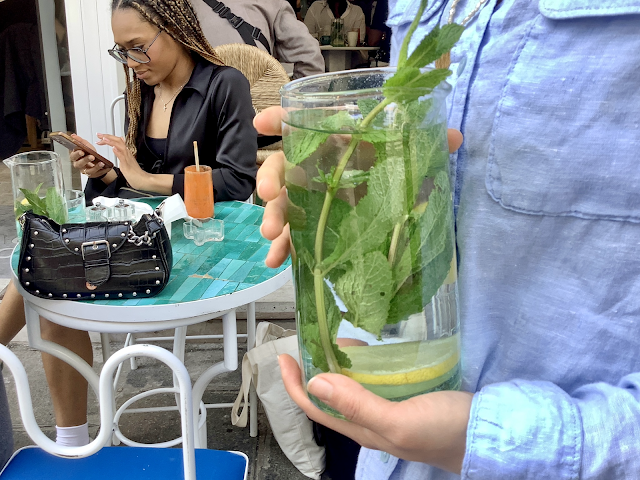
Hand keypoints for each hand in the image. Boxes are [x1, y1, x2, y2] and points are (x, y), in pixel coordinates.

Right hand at [69, 134, 110, 178]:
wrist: (97, 161)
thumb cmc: (89, 153)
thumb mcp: (86, 146)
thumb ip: (80, 141)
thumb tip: (73, 135)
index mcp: (75, 157)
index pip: (73, 155)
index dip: (77, 154)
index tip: (82, 151)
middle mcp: (78, 164)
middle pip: (79, 163)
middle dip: (85, 160)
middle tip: (92, 157)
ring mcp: (84, 170)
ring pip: (87, 170)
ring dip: (95, 166)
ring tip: (101, 163)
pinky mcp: (92, 174)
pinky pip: (95, 173)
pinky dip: (100, 169)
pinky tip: (104, 165)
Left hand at [96, 133, 148, 189]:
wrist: (142, 180)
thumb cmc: (134, 173)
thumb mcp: (124, 162)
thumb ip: (120, 154)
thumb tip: (115, 147)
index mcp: (126, 153)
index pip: (117, 141)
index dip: (108, 138)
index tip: (100, 137)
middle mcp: (127, 154)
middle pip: (118, 141)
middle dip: (108, 136)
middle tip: (98, 135)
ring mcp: (128, 159)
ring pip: (120, 147)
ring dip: (112, 142)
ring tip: (104, 138)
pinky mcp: (127, 165)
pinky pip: (123, 157)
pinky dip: (118, 152)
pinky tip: (114, 148)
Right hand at [254, 106, 463, 267]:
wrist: (393, 211)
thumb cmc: (394, 177)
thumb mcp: (409, 162)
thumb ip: (427, 149)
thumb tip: (455, 137)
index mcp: (339, 145)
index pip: (306, 125)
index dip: (282, 119)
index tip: (262, 123)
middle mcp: (318, 169)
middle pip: (285, 165)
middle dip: (271, 176)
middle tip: (269, 192)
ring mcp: (311, 199)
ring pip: (284, 203)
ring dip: (273, 216)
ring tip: (271, 235)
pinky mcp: (312, 227)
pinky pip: (293, 235)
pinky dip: (282, 248)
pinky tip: (274, 261)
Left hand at [279, 354, 472, 473]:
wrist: (485, 433)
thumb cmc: (443, 431)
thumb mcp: (397, 421)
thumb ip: (357, 405)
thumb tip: (315, 382)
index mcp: (361, 428)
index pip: (315, 407)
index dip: (295, 385)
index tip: (284, 357)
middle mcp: (368, 418)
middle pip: (330, 393)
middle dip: (315, 367)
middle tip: (315, 338)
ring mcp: (387, 405)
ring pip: (351, 384)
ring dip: (339, 362)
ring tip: (340, 339)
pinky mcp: (404, 394)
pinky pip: (374, 378)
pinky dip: (365, 362)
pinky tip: (370, 348)